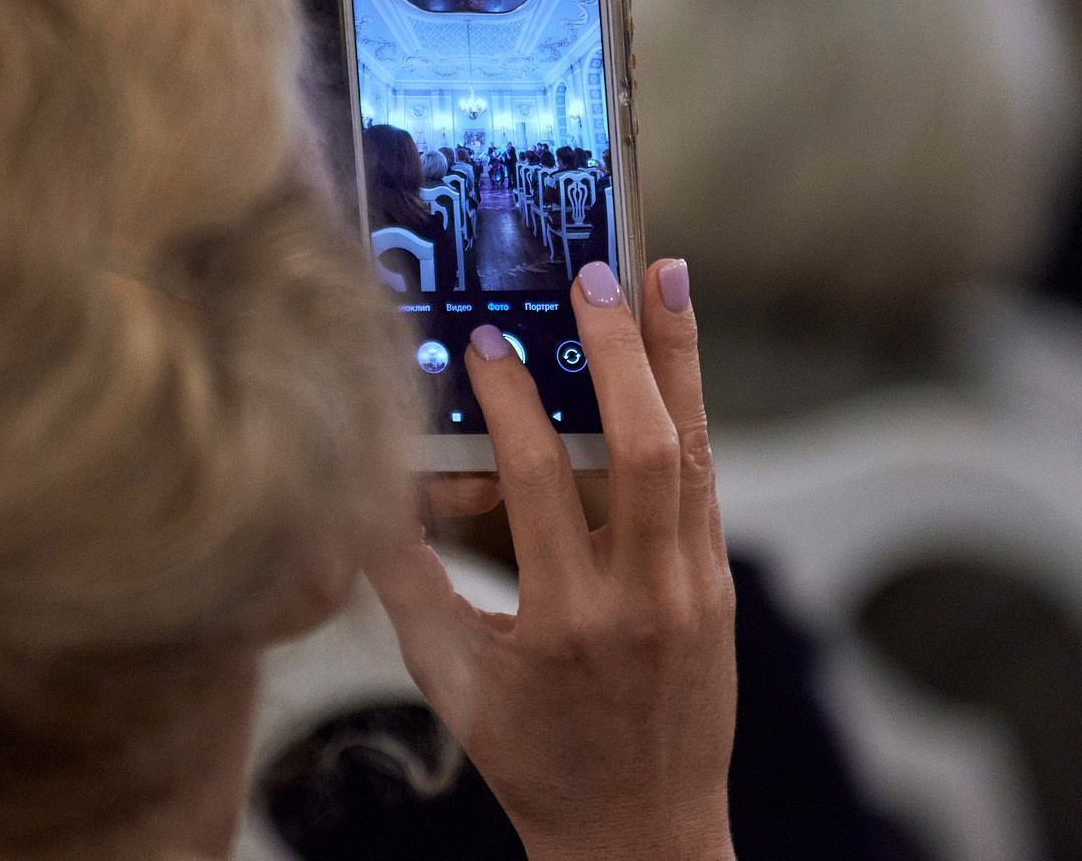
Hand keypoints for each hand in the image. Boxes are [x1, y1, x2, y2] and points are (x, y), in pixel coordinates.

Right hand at [368, 259, 736, 860]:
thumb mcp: (451, 680)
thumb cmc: (533, 760)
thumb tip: (362, 489)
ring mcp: (695, 589)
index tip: (485, 344)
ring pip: (694, 450)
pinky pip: (706, 481)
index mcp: (566, 623)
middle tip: (594, 276)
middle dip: (619, 350)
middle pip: (644, 446)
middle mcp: (643, 599)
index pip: (539, 481)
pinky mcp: (719, 586)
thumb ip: (405, 582)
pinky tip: (674, 359)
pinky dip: (688, 411)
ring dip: (679, 357)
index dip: (509, 402)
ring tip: (666, 277)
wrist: (640, 835)